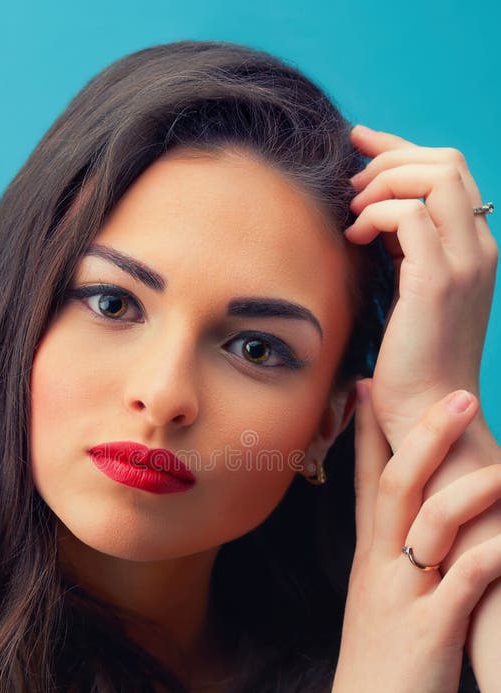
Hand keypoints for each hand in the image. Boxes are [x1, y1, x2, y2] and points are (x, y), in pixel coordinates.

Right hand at [322, 379, 500, 692]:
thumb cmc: (382, 669)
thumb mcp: (379, 605)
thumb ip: (398, 563)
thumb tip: (421, 532)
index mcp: (369, 558)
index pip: (363, 480)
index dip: (366, 431)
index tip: (368, 386)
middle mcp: (380, 566)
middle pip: (396, 483)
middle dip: (424, 434)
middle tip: (457, 394)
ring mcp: (404, 594)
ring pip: (432, 521)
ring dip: (469, 484)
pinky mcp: (432, 628)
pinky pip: (468, 576)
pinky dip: (497, 551)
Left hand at [345, 124, 497, 450]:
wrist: (426, 410)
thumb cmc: (411, 358)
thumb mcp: (412, 290)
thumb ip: (405, 248)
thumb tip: (373, 210)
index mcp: (475, 248)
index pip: (450, 172)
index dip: (401, 150)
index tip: (359, 143)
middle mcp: (480, 248)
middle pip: (446, 162)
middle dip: (390, 157)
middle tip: (351, 182)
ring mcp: (464, 263)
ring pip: (436, 177)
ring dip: (383, 182)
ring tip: (353, 213)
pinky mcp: (438, 281)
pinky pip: (409, 216)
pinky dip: (375, 215)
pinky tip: (354, 238)